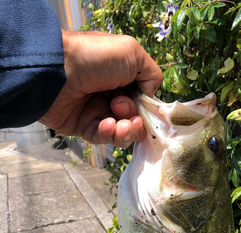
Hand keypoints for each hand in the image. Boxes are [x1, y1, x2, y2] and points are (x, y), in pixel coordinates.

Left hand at [39, 30, 162, 147]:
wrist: (54, 72)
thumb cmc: (92, 57)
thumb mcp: (132, 53)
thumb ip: (151, 74)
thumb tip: (151, 96)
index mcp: (122, 76)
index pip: (142, 98)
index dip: (147, 106)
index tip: (147, 107)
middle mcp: (111, 94)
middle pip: (135, 117)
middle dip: (135, 117)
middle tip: (120, 107)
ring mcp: (98, 111)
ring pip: (123, 131)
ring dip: (127, 130)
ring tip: (121, 124)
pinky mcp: (85, 127)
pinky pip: (105, 138)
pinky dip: (110, 134)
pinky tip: (105, 124)